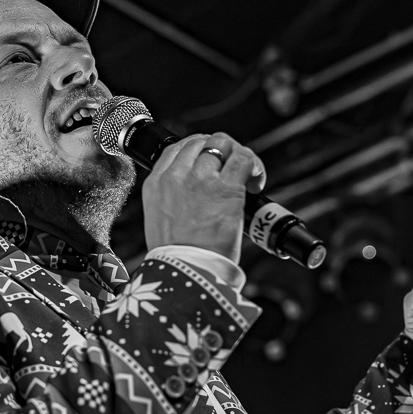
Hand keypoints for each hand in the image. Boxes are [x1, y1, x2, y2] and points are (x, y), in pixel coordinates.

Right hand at [143, 132, 265, 263]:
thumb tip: (191, 194)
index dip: (198, 149)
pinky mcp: (227, 188)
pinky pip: (244, 158)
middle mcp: (176, 175)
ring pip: (223, 144)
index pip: (178, 148)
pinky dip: (254, 164)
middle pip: (201, 141)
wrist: (186, 272)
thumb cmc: (176, 256)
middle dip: (219, 150)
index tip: (211, 162)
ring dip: (238, 154)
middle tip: (231, 169)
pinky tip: (256, 182)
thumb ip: (170, 199)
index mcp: (156, 183)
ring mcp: (201, 179)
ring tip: (247, 175)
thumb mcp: (158, 220)